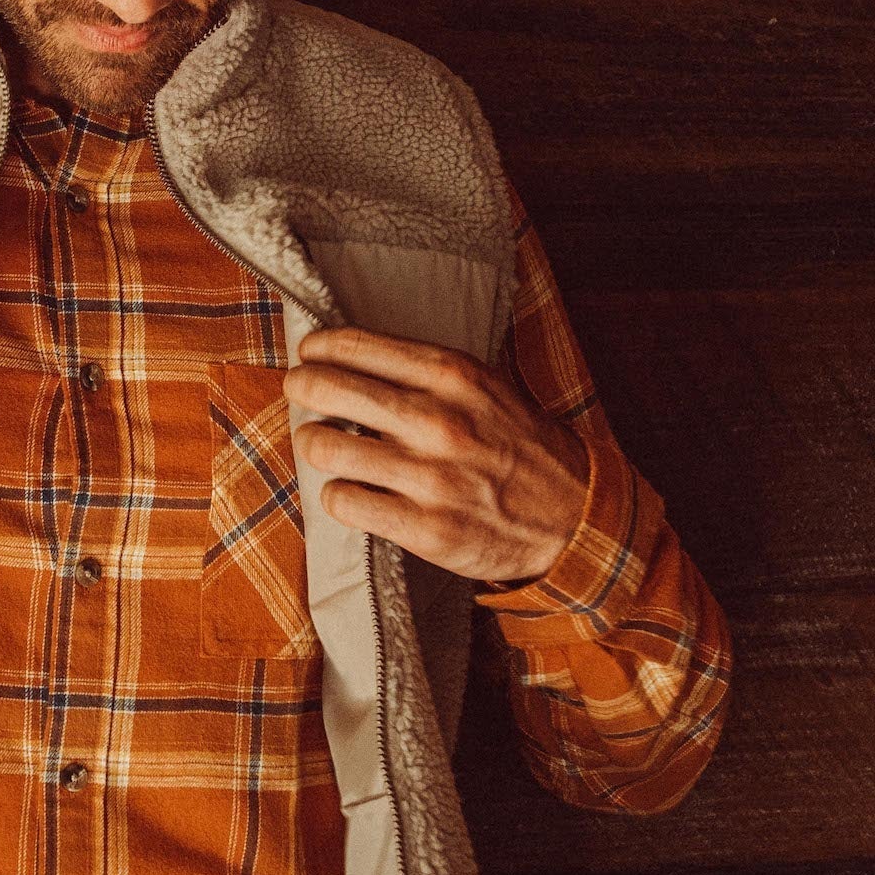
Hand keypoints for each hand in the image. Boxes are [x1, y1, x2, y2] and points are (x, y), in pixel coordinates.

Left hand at [282, 327, 590, 583]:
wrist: (574, 515)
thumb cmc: (520, 444)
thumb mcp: (486, 385)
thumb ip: (427, 370)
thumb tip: (353, 354)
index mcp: (452, 375)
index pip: (354, 346)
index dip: (318, 350)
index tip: (310, 355)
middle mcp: (437, 420)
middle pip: (326, 388)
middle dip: (302, 387)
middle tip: (301, 392)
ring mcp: (429, 476)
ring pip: (324, 446)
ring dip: (314, 443)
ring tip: (324, 445)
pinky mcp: (424, 528)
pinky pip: (342, 500)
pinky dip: (336, 494)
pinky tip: (351, 490)